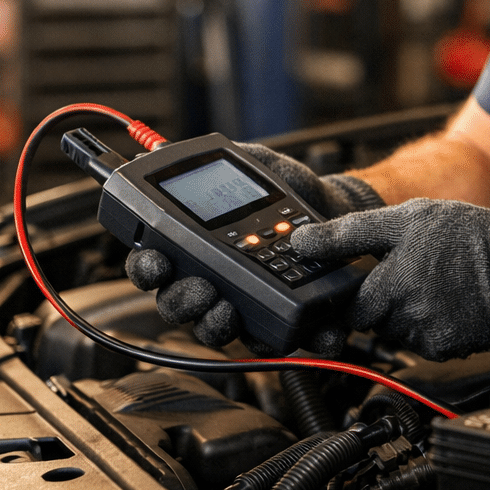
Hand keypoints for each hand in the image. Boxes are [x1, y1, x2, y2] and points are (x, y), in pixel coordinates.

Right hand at [120, 145, 378, 352]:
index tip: (155, 261)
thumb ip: (220, 161)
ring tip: (227, 308)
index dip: (147, 267)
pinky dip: (274, 339)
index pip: (155, 264)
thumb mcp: (256, 166)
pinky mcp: (277, 320)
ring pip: (213, 329)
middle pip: (176, 304)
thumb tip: (171, 150)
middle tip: (200, 287)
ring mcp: (242, 304)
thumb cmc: (293, 192)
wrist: (342, 210)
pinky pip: (268, 340)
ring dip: (214, 324)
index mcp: (195, 246)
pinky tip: (284, 329)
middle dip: (180, 301)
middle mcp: (211, 280)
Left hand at [290, 199, 489, 360]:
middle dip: (378, 301)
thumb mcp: (407, 218)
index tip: (363, 280)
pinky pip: (421, 342)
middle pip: (370, 321)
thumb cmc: (472, 239)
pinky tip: (445, 302)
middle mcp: (405, 317)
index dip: (351, 292)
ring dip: (402, 313)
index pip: (347, 306)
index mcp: (390, 284)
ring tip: (430, 284)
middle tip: (403, 276)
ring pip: (394, 331)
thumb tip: (301, 243)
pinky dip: (427, 325)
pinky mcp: (446, 349)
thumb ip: (350, 232)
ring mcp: (426, 337)